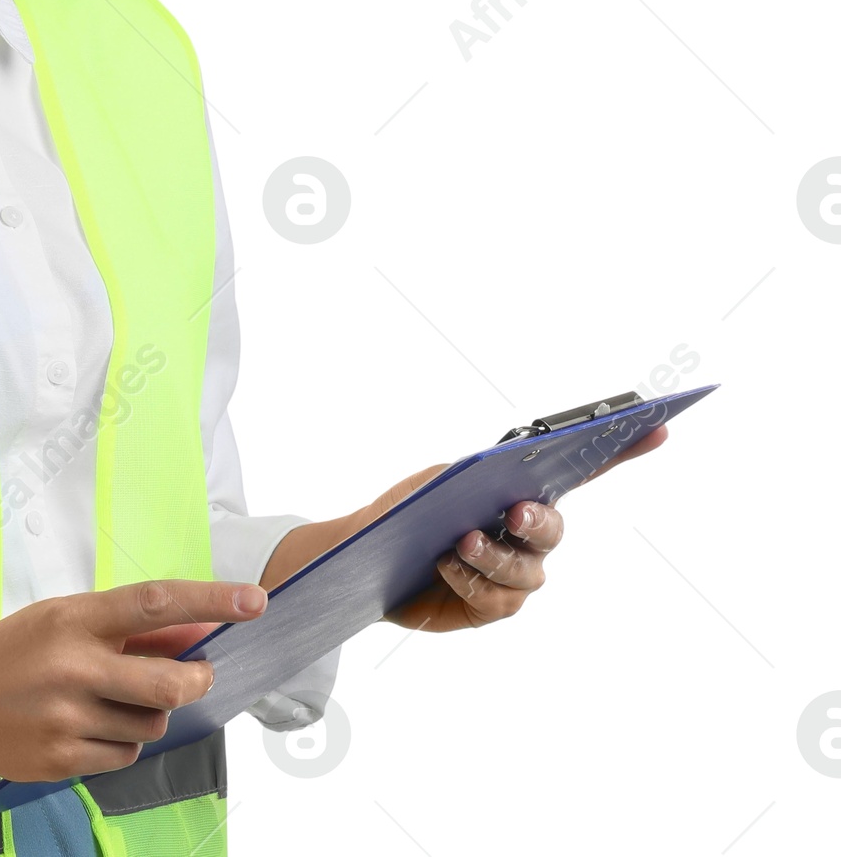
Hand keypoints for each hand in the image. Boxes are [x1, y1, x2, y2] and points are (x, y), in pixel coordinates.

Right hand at [0, 579, 265, 779]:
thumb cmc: (17, 650)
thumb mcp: (69, 618)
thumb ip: (132, 628)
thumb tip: (197, 631)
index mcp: (75, 618)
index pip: (155, 602)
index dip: (210, 600)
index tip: (253, 601)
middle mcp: (72, 666)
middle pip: (169, 683)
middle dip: (195, 680)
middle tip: (196, 674)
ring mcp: (66, 718)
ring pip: (152, 725)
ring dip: (150, 713)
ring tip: (113, 699)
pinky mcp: (60, 759)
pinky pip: (124, 756)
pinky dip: (122, 742)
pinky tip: (90, 725)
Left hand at [383, 424, 669, 630]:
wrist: (371, 556)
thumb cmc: (409, 510)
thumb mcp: (438, 480)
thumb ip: (476, 477)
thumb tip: (509, 479)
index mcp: (520, 488)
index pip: (581, 469)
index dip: (622, 449)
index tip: (658, 424)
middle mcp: (527, 533)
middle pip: (554, 527)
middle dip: (538, 520)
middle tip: (514, 513)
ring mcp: (515, 573)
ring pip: (526, 570)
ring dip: (492, 555)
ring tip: (459, 543)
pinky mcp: (493, 606)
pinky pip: (498, 599)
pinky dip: (470, 580)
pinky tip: (445, 566)